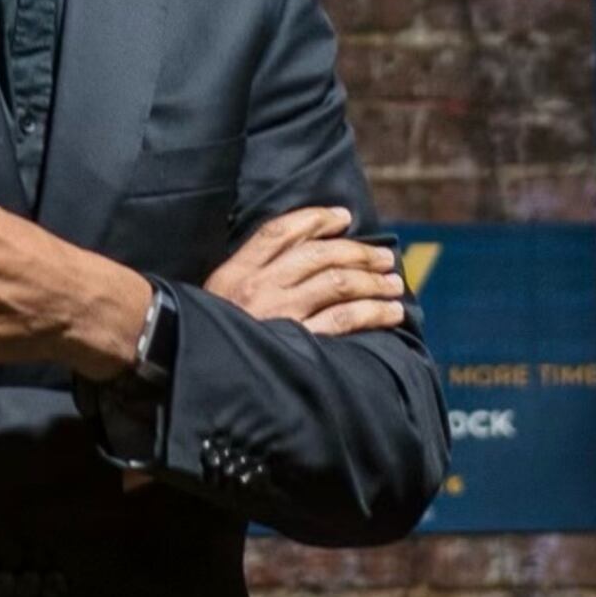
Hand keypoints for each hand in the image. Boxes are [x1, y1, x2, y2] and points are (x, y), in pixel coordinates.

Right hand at [206, 206, 406, 336]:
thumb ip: (249, 278)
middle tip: (384, 257)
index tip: (344, 217)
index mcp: (235, 273)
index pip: (279, 232)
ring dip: (372, 280)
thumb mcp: (218, 301)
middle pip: (318, 255)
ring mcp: (280, 314)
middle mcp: (259, 287)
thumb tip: (301, 253)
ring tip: (393, 283)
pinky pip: (344, 319)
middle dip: (358, 251)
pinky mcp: (298, 343)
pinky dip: (373, 312)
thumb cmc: (213, 343)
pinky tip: (390, 313)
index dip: (315, 218)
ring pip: (338, 283)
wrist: (202, 380)